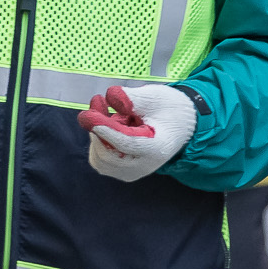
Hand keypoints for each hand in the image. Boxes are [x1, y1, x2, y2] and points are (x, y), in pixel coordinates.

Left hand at [78, 83, 195, 182]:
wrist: (179, 125)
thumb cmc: (168, 110)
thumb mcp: (155, 96)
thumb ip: (133, 97)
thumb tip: (110, 96)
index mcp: (157, 148)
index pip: (126, 143)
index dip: (105, 129)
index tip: (88, 115)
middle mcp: (143, 166)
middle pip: (107, 154)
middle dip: (96, 127)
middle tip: (98, 100)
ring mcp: (131, 172)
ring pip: (99, 158)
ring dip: (95, 132)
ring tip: (105, 109)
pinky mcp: (121, 171)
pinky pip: (99, 159)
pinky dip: (97, 139)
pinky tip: (106, 122)